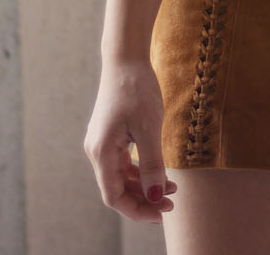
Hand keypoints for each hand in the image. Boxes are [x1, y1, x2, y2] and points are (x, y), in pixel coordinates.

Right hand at [84, 59, 177, 222]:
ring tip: (172, 187)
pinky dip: (141, 170)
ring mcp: (102, 143)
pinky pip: (124, 162)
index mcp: (101, 152)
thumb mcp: (149, 128)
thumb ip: (152, 164)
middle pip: (117, 189)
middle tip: (171, 203)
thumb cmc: (137, 89)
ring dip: (144, 185)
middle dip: (144, 199)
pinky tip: (161, 171)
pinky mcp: (111, 135)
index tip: (162, 212)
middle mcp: (97, 151)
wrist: (126, 58)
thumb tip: (156, 196)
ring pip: (122, 177)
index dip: (137, 209)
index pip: (114, 197)